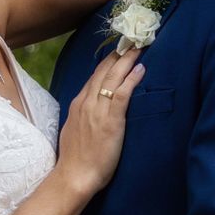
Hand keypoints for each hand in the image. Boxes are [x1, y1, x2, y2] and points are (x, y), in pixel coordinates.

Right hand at [56, 48, 144, 194]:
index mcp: (78, 104)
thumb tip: (93, 111)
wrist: (74, 176)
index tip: (119, 48)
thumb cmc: (76, 159)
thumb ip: (84, 117)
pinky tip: (140, 69)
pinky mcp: (110, 121)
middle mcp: (86, 102)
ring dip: (127, 59)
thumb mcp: (75, 130)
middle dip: (119, 53)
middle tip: (132, 38)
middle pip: (104, 71)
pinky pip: (122, 94)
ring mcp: (97, 110)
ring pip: (113, 78)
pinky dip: (131, 80)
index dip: (108, 61)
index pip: (94, 75)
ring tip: (139, 46)